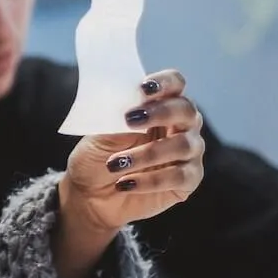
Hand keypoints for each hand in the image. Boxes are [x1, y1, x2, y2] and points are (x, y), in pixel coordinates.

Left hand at [60, 69, 206, 234]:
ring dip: (146, 154)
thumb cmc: (97, 157)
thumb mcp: (100, 134)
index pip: (175, 84)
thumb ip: (119, 117)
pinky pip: (179, 177)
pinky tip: (125, 183)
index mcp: (160, 106)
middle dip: (161, 113)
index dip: (165, 82)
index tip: (144, 89)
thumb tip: (132, 105)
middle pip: (186, 110)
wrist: (89, 195)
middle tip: (131, 119)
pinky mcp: (187, 181)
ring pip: (182, 145)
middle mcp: (181, 126)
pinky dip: (150, 180)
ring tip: (115, 164)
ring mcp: (188, 154)